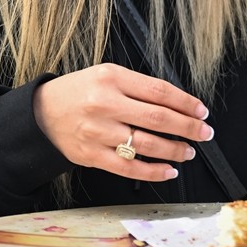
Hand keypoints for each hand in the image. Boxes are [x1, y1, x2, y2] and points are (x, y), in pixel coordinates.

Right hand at [32, 63, 212, 181]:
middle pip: (158, 118)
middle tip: (205, 132)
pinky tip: (168, 170)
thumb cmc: (79, 91)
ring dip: (175, 150)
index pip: (159, 91)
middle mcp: (105, 104)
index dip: (185, 102)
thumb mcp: (107, 74)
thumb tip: (177, 103)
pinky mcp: (92, 155)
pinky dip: (153, 171)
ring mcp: (98, 132)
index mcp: (111, 78)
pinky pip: (129, 167)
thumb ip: (138, 86)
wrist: (42, 113)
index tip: (201, 110)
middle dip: (188, 127)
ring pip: (147, 144)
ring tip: (189, 151)